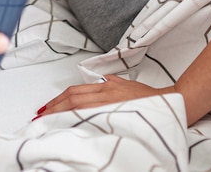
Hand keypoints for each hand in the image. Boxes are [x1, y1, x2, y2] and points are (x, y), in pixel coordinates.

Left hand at [33, 75, 176, 119]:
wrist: (170, 104)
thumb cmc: (149, 97)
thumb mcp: (125, 84)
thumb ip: (110, 82)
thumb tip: (99, 80)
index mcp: (105, 87)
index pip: (74, 92)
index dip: (57, 100)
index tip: (45, 108)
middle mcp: (106, 96)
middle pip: (73, 101)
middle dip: (54, 108)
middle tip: (40, 116)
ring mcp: (111, 107)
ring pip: (80, 110)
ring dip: (62, 116)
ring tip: (48, 123)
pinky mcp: (119, 118)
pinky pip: (94, 121)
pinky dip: (79, 125)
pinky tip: (70, 130)